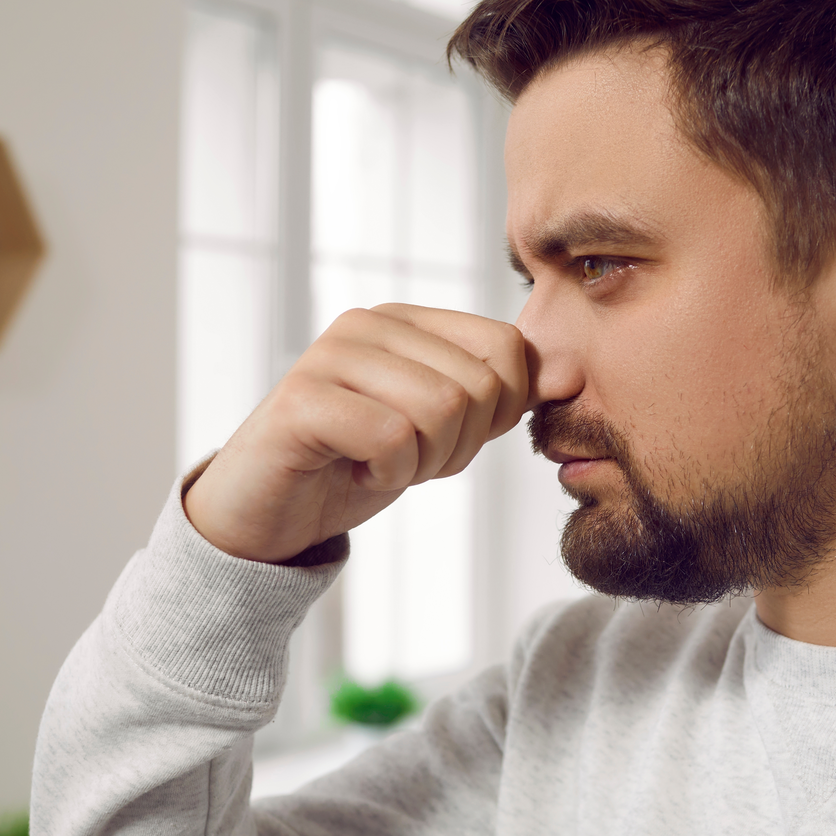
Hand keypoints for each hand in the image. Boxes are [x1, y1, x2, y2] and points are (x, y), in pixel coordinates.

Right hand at [183, 304, 529, 563]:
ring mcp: (330, 354)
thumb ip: (500, 400)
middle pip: (478, 385)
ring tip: (380, 464)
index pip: (505, 347)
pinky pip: (392, 438)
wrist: (267, 515)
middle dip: (458, 446)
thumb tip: (568, 376)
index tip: (450, 439)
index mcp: (407, 321)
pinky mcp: (302, 399)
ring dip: (423, 463)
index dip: (499, 412)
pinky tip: (356, 471)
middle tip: (409, 460)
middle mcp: (369, 324)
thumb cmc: (355, 466)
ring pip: (441, 409)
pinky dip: (389, 475)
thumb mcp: (445, 432)